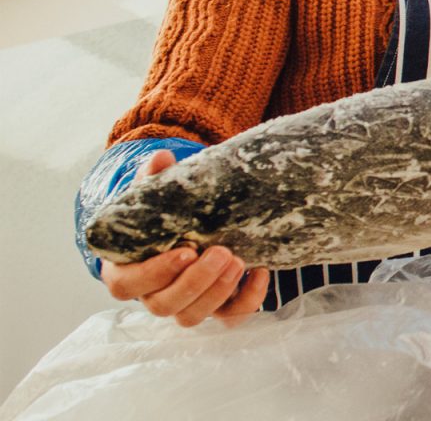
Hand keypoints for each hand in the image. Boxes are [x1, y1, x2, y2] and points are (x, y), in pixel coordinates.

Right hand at [100, 150, 268, 327]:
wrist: (184, 227)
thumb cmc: (160, 216)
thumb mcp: (152, 195)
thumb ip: (152, 179)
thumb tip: (160, 158)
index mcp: (125, 272)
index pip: (128, 285)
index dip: (156, 272)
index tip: (185, 250)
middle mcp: (151, 295)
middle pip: (164, 305)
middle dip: (196, 282)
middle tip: (222, 253)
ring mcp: (183, 305)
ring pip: (193, 316)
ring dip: (218, 292)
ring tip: (240, 260)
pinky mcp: (214, 308)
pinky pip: (229, 318)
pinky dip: (247, 300)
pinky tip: (260, 273)